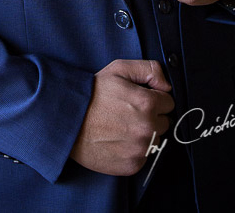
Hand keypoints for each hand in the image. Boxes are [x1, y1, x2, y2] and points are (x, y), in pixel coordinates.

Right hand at [70, 59, 173, 175]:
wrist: (66, 120)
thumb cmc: (90, 94)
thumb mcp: (117, 69)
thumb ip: (148, 69)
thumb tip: (167, 85)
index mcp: (147, 103)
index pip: (168, 103)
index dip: (153, 99)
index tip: (137, 100)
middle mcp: (148, 128)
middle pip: (164, 123)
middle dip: (150, 117)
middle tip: (126, 113)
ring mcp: (140, 149)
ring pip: (155, 141)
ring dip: (143, 135)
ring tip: (120, 127)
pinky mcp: (133, 165)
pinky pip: (144, 157)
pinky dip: (133, 150)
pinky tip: (117, 141)